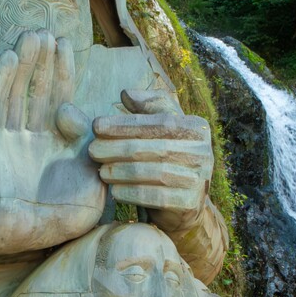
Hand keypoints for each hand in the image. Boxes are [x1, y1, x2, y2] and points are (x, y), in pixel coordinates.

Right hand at [0, 30, 104, 212]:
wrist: (26, 232)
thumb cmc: (62, 214)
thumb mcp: (95, 181)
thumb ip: (93, 145)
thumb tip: (75, 113)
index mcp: (58, 143)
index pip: (61, 98)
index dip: (62, 72)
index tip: (66, 46)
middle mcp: (33, 134)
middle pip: (38, 88)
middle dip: (43, 61)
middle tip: (48, 32)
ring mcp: (10, 134)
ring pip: (16, 89)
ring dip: (24, 62)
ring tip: (32, 35)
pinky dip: (1, 80)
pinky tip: (10, 58)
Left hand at [89, 89, 212, 229]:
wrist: (185, 203)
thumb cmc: (168, 158)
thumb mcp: (163, 128)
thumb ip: (148, 107)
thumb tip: (126, 94)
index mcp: (197, 128)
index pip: (159, 122)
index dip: (125, 123)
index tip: (96, 125)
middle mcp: (203, 152)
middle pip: (155, 147)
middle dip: (118, 148)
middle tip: (92, 151)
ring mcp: (199, 179)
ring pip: (154, 172)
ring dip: (122, 171)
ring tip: (100, 170)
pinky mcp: (190, 203)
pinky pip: (156, 197)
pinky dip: (132, 193)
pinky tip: (114, 191)